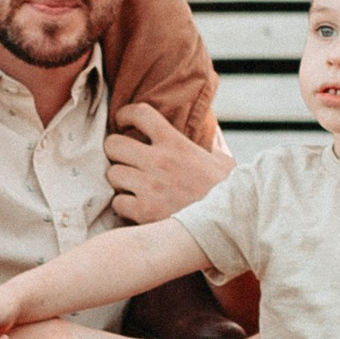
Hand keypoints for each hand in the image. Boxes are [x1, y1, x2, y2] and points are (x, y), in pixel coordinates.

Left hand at [104, 103, 232, 224]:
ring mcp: (149, 187)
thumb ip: (213, 143)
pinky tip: (136, 206)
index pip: (141, 114)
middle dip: (116, 150)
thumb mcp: (224, 161)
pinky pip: (118, 202)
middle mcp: (159, 161)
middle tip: (124, 158)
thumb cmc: (226, 193)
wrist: (227, 224)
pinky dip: (124, 205)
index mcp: (176, 144)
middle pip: (113, 144)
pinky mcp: (144, 211)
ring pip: (112, 174)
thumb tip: (212, 131)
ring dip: (120, 179)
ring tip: (132, 184)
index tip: (123, 121)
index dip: (126, 114)